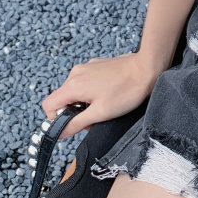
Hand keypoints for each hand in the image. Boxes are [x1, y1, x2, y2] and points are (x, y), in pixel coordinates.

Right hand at [40, 52, 161, 139]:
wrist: (148, 68)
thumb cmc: (128, 89)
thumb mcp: (100, 113)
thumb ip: (76, 124)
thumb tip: (59, 132)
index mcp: (73, 85)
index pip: (49, 106)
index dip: (56, 119)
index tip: (73, 124)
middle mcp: (76, 73)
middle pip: (62, 99)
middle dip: (75, 112)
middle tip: (95, 117)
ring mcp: (87, 67)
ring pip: (75, 91)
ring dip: (85, 102)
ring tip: (106, 104)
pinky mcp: (97, 65)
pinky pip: (86, 82)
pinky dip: (93, 92)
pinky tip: (110, 94)